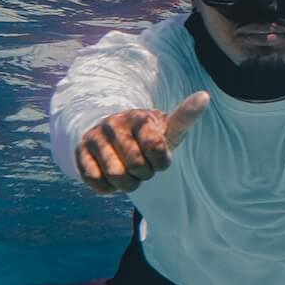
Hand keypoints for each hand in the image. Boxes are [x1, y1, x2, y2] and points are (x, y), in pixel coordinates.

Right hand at [75, 91, 209, 194]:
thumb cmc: (148, 137)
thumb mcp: (167, 129)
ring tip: (129, 172)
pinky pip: (95, 181)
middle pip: (137, 166)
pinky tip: (112, 178)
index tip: (159, 158)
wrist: (114, 137)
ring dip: (128, 183)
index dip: (161, 163)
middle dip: (145, 174)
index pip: (157, 148)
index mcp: (139, 117)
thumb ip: (185, 117)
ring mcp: (95, 137)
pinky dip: (108, 188)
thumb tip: (205, 96)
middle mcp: (114, 123)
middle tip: (143, 166)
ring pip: (116, 176)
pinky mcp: (80, 152)